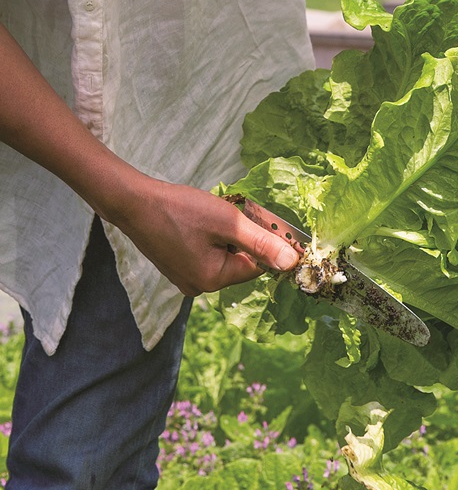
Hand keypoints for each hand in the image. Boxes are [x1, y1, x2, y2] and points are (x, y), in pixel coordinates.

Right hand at [107, 177, 300, 296]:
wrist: (132, 202)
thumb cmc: (180, 209)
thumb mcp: (228, 222)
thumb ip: (262, 243)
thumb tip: (292, 264)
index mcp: (213, 280)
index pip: (257, 265)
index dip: (261, 240)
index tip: (251, 218)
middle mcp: (199, 287)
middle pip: (241, 262)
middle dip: (241, 238)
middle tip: (226, 214)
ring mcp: (186, 279)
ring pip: (224, 257)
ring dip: (226, 236)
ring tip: (208, 217)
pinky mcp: (178, 267)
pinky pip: (207, 255)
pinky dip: (210, 238)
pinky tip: (198, 223)